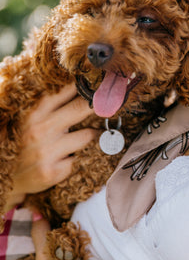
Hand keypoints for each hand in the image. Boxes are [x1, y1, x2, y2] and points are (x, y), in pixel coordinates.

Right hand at [6, 84, 97, 209]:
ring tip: (88, 134)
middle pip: (81, 107)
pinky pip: (82, 157)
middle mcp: (40, 129)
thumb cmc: (21, 142)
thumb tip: (79, 84)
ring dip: (91, 134)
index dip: (86, 85)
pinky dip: (83, 155)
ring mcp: (46, 152)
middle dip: (97, 104)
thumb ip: (49, 104)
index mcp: (34, 112)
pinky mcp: (53, 172)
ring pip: (88, 134)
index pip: (67, 90)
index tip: (98, 83)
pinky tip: (77, 155)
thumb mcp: (29, 119)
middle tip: (107, 103)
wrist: (4, 177)